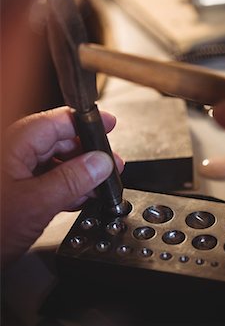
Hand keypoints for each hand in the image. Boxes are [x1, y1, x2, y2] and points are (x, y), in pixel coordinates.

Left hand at [1, 106, 123, 266]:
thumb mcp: (35, 203)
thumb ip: (72, 180)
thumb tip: (100, 163)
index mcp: (14, 144)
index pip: (57, 121)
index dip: (85, 122)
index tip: (109, 124)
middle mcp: (13, 153)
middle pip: (58, 141)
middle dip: (87, 152)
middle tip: (110, 163)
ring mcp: (13, 173)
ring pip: (54, 163)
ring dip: (80, 173)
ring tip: (101, 183)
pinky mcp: (15, 191)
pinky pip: (46, 181)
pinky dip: (66, 188)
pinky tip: (81, 197)